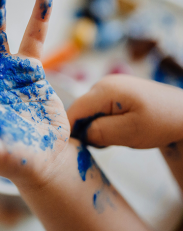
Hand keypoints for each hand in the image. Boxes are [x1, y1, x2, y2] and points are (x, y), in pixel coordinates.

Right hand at [68, 75, 182, 148]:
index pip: (74, 110)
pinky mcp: (114, 92)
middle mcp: (103, 84)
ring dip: (94, 127)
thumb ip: (98, 132)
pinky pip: (98, 109)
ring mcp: (109, 86)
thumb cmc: (160, 122)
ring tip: (113, 137)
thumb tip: (80, 133)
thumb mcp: (129, 132)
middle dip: (85, 129)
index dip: (70, 130)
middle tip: (102, 144)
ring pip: (88, 111)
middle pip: (80, 110)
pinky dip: (101, 122)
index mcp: (105, 90)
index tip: (75, 147)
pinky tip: (116, 129)